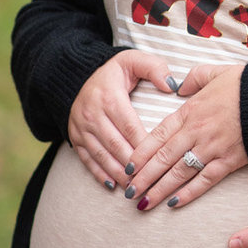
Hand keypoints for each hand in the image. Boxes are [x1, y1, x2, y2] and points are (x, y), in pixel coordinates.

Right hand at [67, 51, 178, 191]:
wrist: (75, 76)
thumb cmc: (112, 71)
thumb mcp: (132, 60)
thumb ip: (154, 68)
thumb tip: (172, 85)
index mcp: (109, 97)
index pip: (130, 126)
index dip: (144, 145)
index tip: (159, 158)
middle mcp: (93, 115)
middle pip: (116, 144)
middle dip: (133, 165)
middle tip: (150, 180)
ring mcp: (82, 128)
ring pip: (101, 155)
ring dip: (118, 173)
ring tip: (134, 188)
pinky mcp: (75, 138)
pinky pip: (87, 159)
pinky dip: (99, 174)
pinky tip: (112, 185)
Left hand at [123, 64, 247, 210]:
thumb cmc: (247, 84)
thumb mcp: (215, 71)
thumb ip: (193, 79)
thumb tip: (179, 86)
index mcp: (191, 110)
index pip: (158, 135)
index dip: (141, 153)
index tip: (128, 166)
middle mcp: (197, 131)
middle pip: (163, 158)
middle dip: (143, 177)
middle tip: (128, 191)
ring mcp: (212, 148)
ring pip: (179, 173)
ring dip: (159, 189)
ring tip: (143, 203)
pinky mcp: (230, 161)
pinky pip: (205, 180)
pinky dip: (189, 193)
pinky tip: (174, 203)